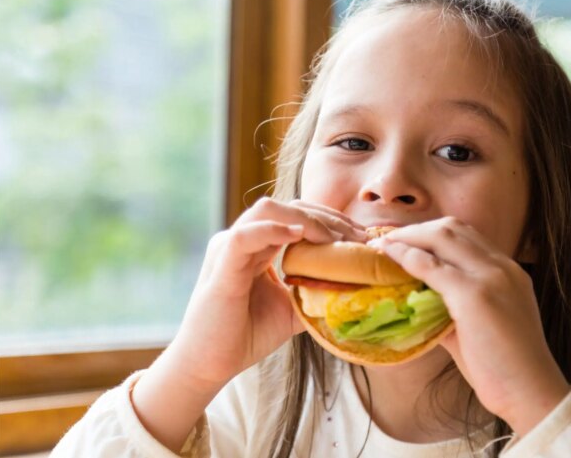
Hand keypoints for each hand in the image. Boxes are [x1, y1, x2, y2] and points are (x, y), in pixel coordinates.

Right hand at [168, 198, 367, 391]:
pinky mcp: (221, 267)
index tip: (362, 237)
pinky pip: (244, 236)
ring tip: (334, 239)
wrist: (209, 365)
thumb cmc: (246, 335)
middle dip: (327, 217)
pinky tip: (298, 234)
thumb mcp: (292, 309)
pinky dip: (272, 230)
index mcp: (258, 245)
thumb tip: (355, 289)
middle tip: (358, 237)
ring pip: (267, 210)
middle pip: (288, 206)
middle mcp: (242, 239)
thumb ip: (316, 293)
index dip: (331, 220)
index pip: (297, 215)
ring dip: (306, 219)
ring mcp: (228, 249)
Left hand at [369, 217, 570, 435]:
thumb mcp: (481, 326)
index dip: (432, 233)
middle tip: (389, 240)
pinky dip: (407, 257)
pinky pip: (431, 266)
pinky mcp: (474, 295)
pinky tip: (390, 258)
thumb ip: (452, 308)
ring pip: (441, 237)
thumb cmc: (505, 368)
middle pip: (453, 228)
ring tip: (383, 245)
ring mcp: (490, 277)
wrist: (530, 392)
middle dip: (416, 229)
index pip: (466, 236)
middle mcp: (501, 266)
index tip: (406, 241)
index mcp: (508, 271)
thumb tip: (418, 303)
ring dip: (408, 237)